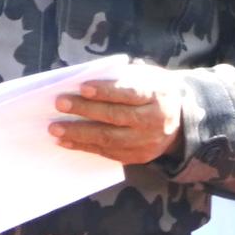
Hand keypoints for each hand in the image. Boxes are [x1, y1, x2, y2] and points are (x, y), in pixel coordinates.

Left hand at [50, 61, 189, 163]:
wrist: (179, 121)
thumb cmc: (152, 92)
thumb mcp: (147, 77)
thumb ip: (123, 77)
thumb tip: (85, 83)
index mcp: (157, 95)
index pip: (130, 93)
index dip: (106, 91)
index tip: (83, 87)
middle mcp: (154, 121)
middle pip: (116, 116)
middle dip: (86, 110)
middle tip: (60, 104)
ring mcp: (146, 142)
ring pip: (109, 139)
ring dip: (79, 134)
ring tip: (55, 128)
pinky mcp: (137, 157)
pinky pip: (107, 153)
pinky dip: (84, 147)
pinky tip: (65, 141)